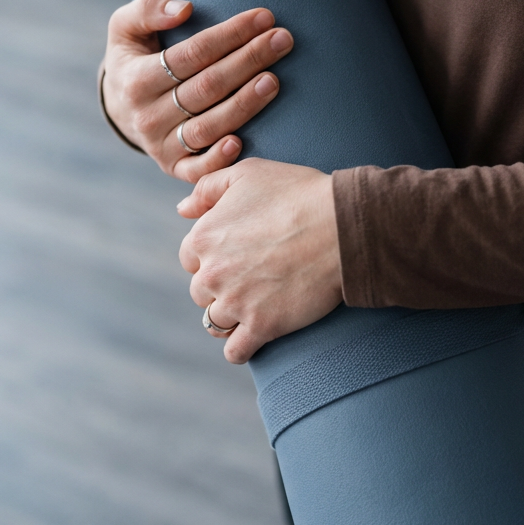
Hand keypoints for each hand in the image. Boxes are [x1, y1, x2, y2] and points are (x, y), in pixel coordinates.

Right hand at [102, 0, 293, 181]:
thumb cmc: (135, 58)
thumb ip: (147, 10)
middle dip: (248, 61)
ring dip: (244, 104)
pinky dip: (219, 158)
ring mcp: (161, 145)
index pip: (192, 54)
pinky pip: (198, 169)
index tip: (264, 18)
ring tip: (273, 80)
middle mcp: (148, 116)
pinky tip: (242, 141)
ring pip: (208, 126)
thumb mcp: (126, 27)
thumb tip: (185, 10)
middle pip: (207, 87)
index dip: (230, 35)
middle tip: (282, 40)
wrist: (121, 108)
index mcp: (136, 79)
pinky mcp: (173, 167)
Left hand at [177, 158, 342, 363]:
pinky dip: (240, 349)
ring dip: (230, 317)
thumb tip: (182, 209)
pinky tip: (253, 338)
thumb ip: (208, 188)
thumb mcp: (247, 173)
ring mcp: (235, 303)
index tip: (235, 256)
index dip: (211, 257)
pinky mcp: (262, 326)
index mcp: (204, 238)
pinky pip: (235, 351)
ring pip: (215, 322)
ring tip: (252, 309)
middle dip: (220, 287)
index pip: (190, 259)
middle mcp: (212, 273)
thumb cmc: (298, 193)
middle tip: (250, 280)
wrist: (340, 225)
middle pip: (201, 292)